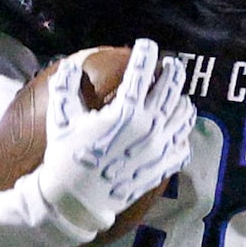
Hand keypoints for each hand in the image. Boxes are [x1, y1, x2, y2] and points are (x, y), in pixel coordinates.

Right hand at [31, 39, 198, 245]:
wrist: (77, 201)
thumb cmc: (66, 157)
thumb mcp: (61, 119)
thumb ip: (65, 86)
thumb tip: (71, 65)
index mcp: (125, 112)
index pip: (141, 72)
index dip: (145, 53)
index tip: (146, 45)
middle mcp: (149, 127)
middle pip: (171, 88)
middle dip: (172, 71)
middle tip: (170, 65)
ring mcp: (159, 148)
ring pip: (183, 115)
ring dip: (181, 99)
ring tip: (177, 94)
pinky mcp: (162, 166)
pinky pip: (183, 144)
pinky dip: (182, 132)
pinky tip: (176, 128)